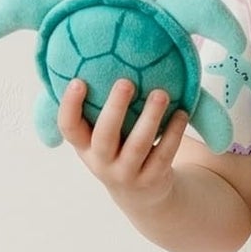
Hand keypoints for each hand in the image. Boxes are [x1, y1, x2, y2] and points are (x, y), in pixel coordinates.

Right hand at [60, 77, 188, 209]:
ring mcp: (127, 174)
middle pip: (105, 137)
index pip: (68, 127)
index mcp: (85, 147)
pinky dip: (174, 133)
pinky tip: (181, 113)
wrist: (140, 195)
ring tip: (161, 93)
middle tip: (125, 82)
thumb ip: (98, 110)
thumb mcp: (100, 137)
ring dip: (150, 118)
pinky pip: (163, 154)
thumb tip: (104, 56)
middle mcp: (101, 163)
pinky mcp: (152, 179)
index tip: (78, 81)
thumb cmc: (117, 151)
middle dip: (114, 109)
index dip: (70, 106)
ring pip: (138, 146)